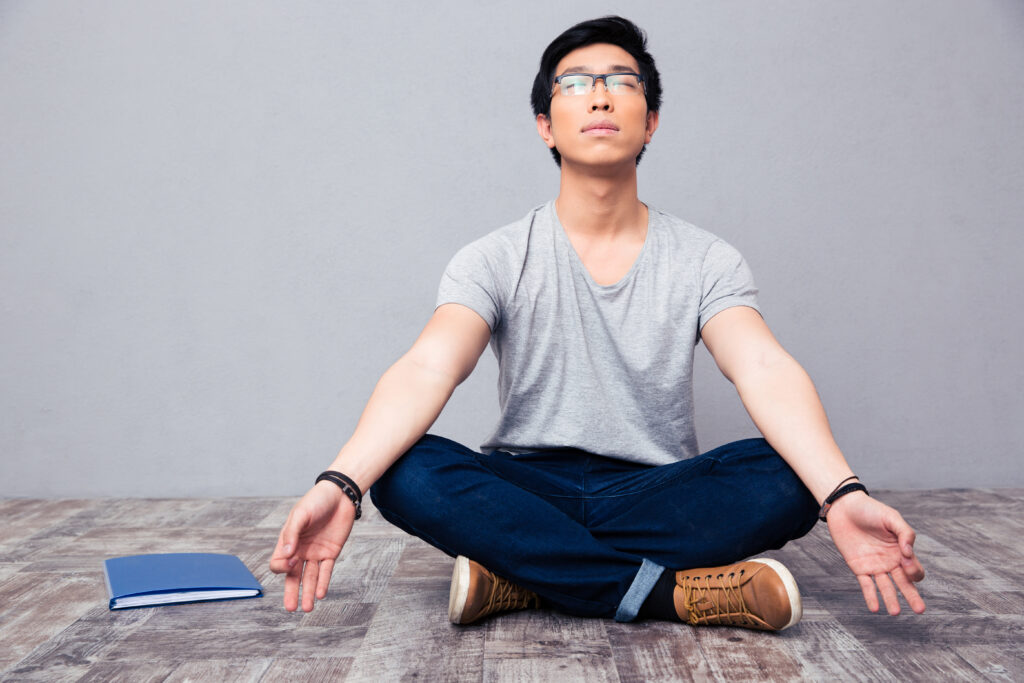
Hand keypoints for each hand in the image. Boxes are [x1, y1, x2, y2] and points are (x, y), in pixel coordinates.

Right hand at [269, 482, 356, 611]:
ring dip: (309, 593)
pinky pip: (326, 571)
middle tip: (291, 609)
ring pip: (310, 578)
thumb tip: (287, 556)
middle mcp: (300, 550)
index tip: (293, 561)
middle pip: (293, 576)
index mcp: (288, 542)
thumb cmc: (316, 501)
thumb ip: (292, 534)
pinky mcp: (331, 552)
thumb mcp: (301, 515)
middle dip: (292, 592)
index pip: (279, 563)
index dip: (283, 567)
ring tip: (308, 609)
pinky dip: (324, 583)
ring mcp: (315, 552)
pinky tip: (321, 594)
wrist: (340, 495)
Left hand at [826, 491, 925, 614]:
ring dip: (891, 600)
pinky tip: (875, 608)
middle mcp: (890, 561)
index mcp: (901, 550)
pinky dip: (871, 596)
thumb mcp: (892, 518)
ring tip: (895, 613)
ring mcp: (875, 565)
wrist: (844, 507)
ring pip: (886, 587)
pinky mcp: (859, 567)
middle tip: (920, 610)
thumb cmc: (870, 510)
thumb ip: (905, 533)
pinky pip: (866, 585)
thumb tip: (909, 553)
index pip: (914, 568)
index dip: (914, 570)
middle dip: (912, 596)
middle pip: (905, 583)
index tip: (905, 561)